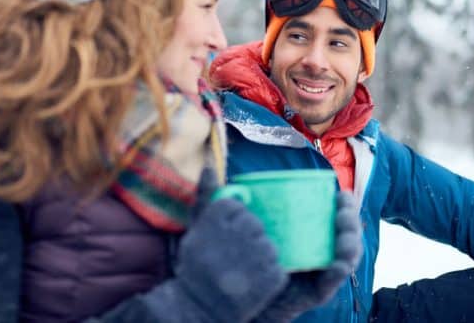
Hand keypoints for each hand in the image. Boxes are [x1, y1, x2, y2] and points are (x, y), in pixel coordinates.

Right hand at [174, 167, 288, 321]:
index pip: (241, 208)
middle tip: (232, 258)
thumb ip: (206, 195)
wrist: (196, 306)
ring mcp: (261, 250)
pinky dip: (268, 275)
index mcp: (224, 212)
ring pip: (270, 245)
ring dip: (259, 257)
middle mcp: (244, 227)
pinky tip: (251, 283)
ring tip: (240, 272)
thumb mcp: (196, 227)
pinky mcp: (274, 274)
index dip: (234, 226)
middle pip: (258, 226)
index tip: (222, 241)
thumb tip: (209, 165)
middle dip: (249, 240)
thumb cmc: (194, 267)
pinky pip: (279, 267)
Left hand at [255, 191, 362, 321]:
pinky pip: (334, 281)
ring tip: (344, 240)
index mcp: (313, 228)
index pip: (337, 212)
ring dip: (351, 245)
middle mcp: (324, 248)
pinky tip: (338, 265)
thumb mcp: (255, 230)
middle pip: (347, 231)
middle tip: (342, 214)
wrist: (244, 297)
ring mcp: (324, 269)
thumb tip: (234, 191)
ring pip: (347, 255)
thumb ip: (250, 211)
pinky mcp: (319, 291)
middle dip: (351, 220)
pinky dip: (339, 271)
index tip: (340, 195)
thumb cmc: (251, 257)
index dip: (345, 203)